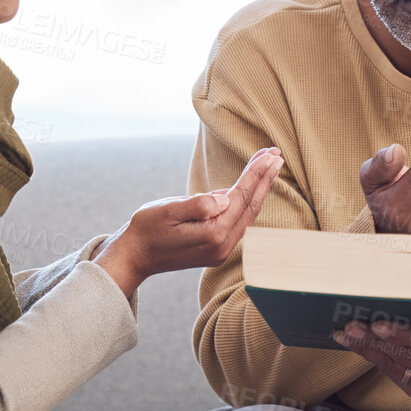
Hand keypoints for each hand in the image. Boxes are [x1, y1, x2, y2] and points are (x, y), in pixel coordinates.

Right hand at [95, 147, 282, 299]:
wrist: (134, 257)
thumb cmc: (147, 229)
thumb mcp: (167, 210)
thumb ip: (198, 204)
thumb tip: (225, 197)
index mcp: (213, 234)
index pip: (242, 197)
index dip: (256, 173)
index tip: (270, 154)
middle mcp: (223, 245)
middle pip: (250, 205)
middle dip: (265, 178)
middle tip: (276, 154)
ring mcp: (221, 250)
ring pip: (247, 214)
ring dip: (259, 189)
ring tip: (268, 166)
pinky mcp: (217, 249)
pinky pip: (239, 222)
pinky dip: (247, 202)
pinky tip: (250, 188)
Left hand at [331, 272, 410, 410]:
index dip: (402, 335)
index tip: (378, 324)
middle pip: (405, 356)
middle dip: (374, 340)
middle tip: (350, 325)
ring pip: (394, 367)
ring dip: (367, 350)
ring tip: (344, 334)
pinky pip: (395, 374)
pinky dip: (376, 358)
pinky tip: (359, 345)